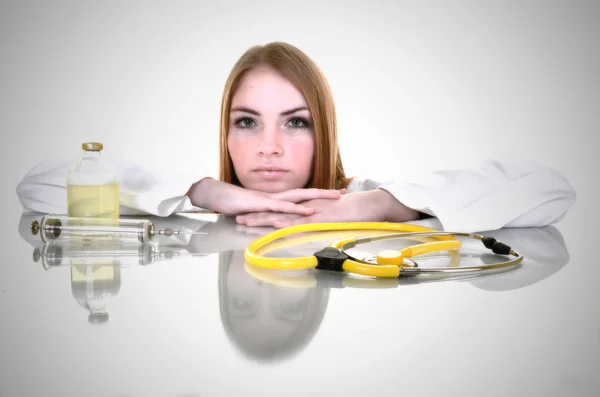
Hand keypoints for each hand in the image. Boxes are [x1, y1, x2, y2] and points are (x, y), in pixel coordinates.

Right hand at [187, 178, 344, 215]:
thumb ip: (271, 215)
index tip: (336, 194)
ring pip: (300, 197)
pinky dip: (297, 210)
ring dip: (318, 197)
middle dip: (326, 193)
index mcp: (279, 199)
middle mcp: (279, 197)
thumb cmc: (238, 205)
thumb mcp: (259, 212)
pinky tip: (309, 212)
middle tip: (344, 192)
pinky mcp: (264, 204)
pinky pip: (284, 208)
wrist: (220, 197)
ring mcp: (272, 199)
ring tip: (334, 198)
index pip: (303, 196)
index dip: (319, 195)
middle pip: (307, 193)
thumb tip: (281, 221)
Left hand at [236, 189, 418, 227]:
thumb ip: (320, 221)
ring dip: (265, 219)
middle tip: (238, 219)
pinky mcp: (323, 218)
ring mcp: (315, 211)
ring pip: (285, 215)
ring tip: (247, 222)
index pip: (282, 209)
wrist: (372, 204)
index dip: (265, 213)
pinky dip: (289, 223)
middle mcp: (308, 206)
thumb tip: (312, 229)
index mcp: (309, 206)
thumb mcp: (333, 217)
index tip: (249, 216)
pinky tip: (275, 225)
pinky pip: (303, 221)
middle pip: (278, 211)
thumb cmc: (355, 211)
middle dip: (257, 215)